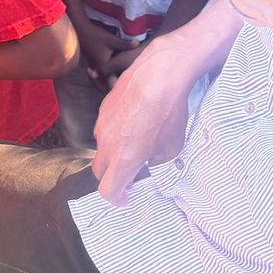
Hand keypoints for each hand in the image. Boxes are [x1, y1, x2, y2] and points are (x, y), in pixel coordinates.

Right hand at [72, 15, 138, 83]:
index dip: (120, 88)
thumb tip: (138, 44)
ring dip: (108, 85)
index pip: (111, 85)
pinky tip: (112, 75)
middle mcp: (97, 71)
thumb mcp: (112, 40)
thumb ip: (125, 44)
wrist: (81, 31)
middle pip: (104, 88)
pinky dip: (104, 80)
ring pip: (100, 83)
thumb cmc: (96, 36)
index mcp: (103, 68)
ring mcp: (94, 68)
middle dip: (114, 89)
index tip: (129, 88)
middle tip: (126, 89)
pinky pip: (98, 78)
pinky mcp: (93, 64)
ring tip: (120, 83)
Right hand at [91, 24, 212, 204]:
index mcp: (122, 159)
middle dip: (113, 176)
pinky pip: (104, 127)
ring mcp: (101, 124)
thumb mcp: (172, 147)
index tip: (127, 196)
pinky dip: (115, 132)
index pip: (107, 190)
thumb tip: (149, 158)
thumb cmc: (169, 113)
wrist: (160, 74)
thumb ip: (155, 160)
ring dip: (113, 152)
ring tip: (134, 142)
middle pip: (100, 171)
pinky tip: (133, 121)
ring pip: (101, 147)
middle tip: (131, 172)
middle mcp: (106, 144)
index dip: (117, 198)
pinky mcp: (103, 107)